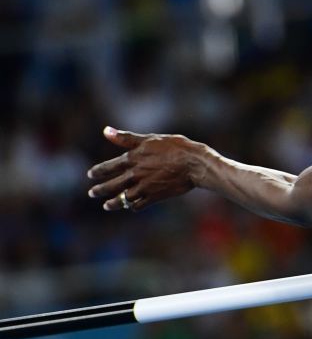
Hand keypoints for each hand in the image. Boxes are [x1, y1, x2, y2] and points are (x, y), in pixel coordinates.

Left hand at [87, 127, 206, 211]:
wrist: (194, 163)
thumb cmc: (175, 147)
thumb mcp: (149, 139)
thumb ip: (126, 138)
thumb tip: (105, 131)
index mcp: (133, 158)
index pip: (109, 166)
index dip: (99, 171)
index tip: (90, 174)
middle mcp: (136, 174)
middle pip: (113, 184)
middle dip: (100, 190)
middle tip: (92, 193)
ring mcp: (145, 187)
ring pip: (123, 198)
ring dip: (113, 202)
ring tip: (106, 206)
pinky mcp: (156, 196)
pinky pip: (140, 204)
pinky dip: (133, 206)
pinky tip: (130, 207)